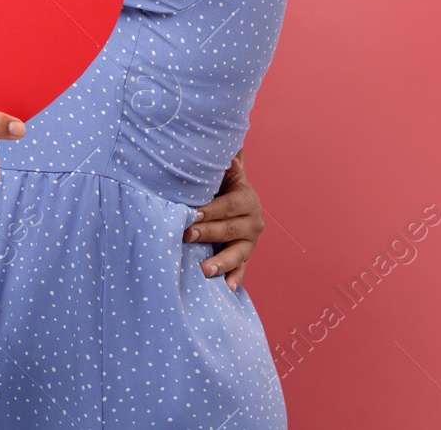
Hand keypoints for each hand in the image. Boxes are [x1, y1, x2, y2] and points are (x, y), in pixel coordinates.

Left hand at [184, 149, 263, 290]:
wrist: (234, 201)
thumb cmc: (221, 185)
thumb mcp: (224, 173)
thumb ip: (227, 164)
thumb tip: (230, 151)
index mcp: (246, 199)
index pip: (229, 206)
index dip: (211, 210)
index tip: (193, 213)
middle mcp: (253, 221)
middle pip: (230, 229)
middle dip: (208, 233)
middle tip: (187, 235)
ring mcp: (249, 242)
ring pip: (238, 253)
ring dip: (221, 262)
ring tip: (205, 270)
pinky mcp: (244, 257)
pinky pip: (241, 270)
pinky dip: (235, 279)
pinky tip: (227, 289)